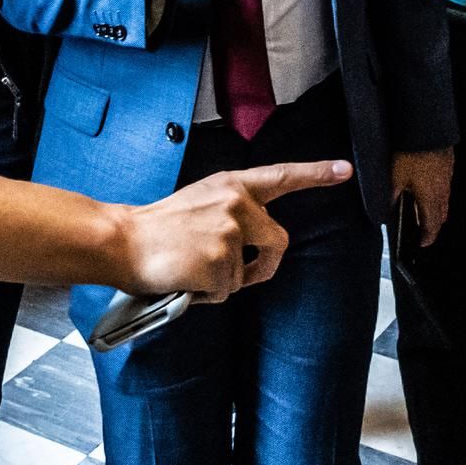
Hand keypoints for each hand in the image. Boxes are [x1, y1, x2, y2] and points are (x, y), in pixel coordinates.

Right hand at [115, 160, 353, 299]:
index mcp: (231, 185)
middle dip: (264, 266)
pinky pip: (227, 291)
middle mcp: (236, 203)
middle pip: (279, 241)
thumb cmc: (156, 229)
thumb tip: (250, 245)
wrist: (120, 240)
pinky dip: (207, 294)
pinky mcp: (222, 260)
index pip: (281, 176)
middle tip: (236, 274)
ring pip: (247, 274)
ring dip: (224, 281)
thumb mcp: (199, 203)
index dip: (316, 173)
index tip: (344, 170)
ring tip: (190, 269)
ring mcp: (230, 231)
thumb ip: (230, 212)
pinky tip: (185, 278)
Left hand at [390, 148, 453, 244]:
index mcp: (430, 197)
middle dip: (433, 224)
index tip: (422, 243)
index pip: (432, 225)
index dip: (427, 237)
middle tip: (423, 230)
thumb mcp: (394, 177)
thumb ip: (390, 197)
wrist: (426, 129)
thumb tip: (384, 213)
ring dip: (436, 209)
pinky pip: (445, 186)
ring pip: (444, 200)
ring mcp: (447, 177)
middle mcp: (442, 190)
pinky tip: (427, 186)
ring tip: (424, 210)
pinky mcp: (447, 165)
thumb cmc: (410, 153)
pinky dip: (438, 193)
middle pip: (441, 214)